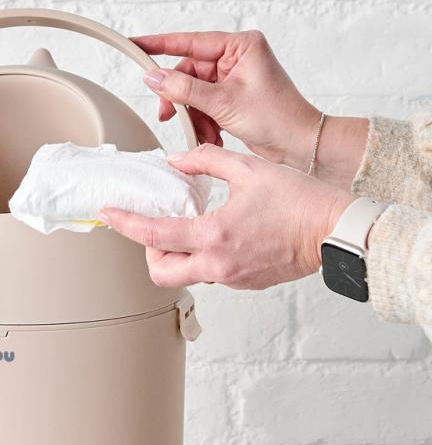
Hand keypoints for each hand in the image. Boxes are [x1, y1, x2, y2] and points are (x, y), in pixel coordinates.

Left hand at [98, 145, 353, 289]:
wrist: (335, 231)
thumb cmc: (300, 200)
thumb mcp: (249, 169)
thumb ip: (206, 161)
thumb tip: (177, 162)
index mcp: (214, 236)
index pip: (153, 236)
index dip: (124, 224)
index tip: (109, 214)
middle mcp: (217, 265)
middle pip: (160, 273)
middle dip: (149, 253)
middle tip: (158, 228)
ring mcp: (231, 279)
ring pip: (185, 276)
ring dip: (177, 256)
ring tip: (190, 228)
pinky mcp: (244, 284)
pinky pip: (210, 275)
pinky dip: (203, 258)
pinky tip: (218, 236)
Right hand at [133, 30, 321, 169]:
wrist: (297, 144)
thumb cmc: (276, 117)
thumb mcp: (223, 102)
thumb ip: (184, 89)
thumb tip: (154, 77)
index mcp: (240, 47)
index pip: (191, 42)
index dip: (161, 45)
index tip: (137, 45)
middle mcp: (236, 59)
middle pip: (189, 72)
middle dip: (179, 97)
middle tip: (169, 115)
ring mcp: (233, 79)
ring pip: (194, 93)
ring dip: (192, 115)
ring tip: (198, 132)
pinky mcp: (231, 98)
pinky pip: (204, 106)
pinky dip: (201, 121)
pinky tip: (208, 135)